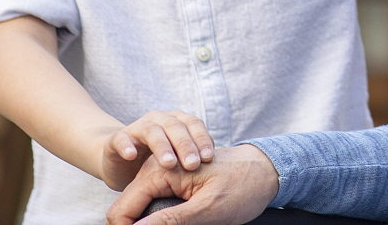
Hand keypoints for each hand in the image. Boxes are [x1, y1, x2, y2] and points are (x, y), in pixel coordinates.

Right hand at [100, 110, 214, 189]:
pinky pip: (120, 138)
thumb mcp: (177, 161)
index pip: (194, 124)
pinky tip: (132, 156)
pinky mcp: (116, 139)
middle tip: (193, 164)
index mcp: (177, 122)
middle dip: (186, 145)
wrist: (120, 160)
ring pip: (152, 130)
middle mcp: (159, 120)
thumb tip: (219, 174)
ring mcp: (138, 128)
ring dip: (162, 146)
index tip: (209, 158)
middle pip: (175, 127)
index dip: (202, 139)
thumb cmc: (156, 163)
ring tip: (169, 164)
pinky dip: (126, 145)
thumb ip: (193, 161)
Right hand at [105, 144, 278, 224]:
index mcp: (160, 170)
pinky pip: (152, 202)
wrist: (266, 170)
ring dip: (147, 222)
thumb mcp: (207, 209)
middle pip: (127, 208)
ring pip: (138, 207)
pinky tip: (173, 222)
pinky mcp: (171, 182)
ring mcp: (163, 174)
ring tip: (176, 224)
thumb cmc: (243, 186)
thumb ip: (169, 220)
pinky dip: (157, 217)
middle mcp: (157, 168)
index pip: (121, 209)